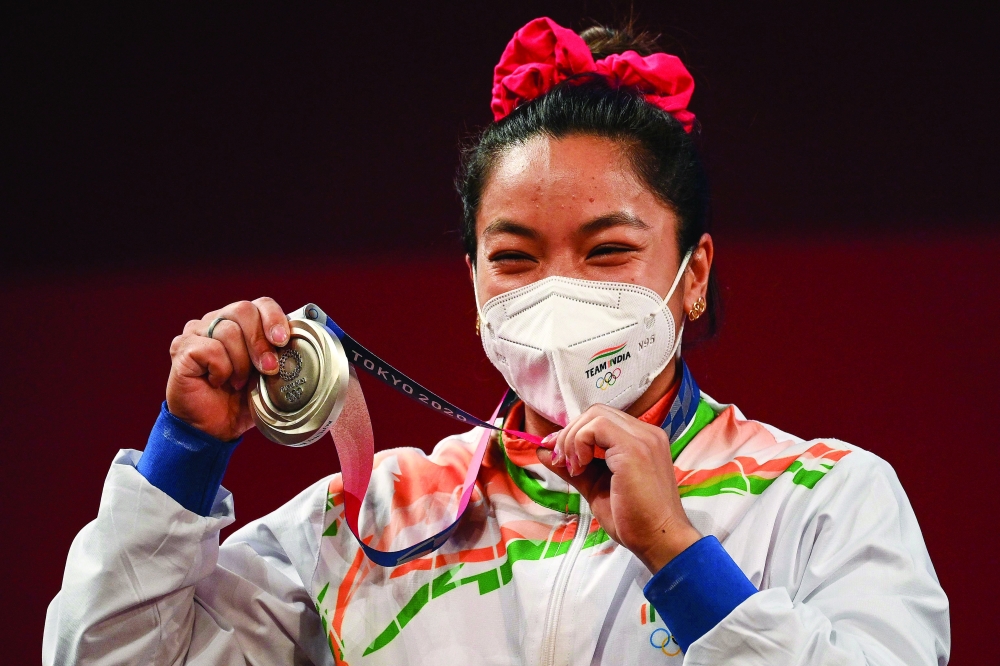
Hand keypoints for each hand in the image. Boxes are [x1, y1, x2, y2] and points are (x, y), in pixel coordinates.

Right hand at [166, 298, 289, 440]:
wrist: (213, 428)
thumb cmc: (240, 400)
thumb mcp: (268, 376)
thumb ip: (278, 355)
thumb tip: (295, 344)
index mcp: (241, 323)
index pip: (261, 304)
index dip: (274, 318)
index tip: (282, 341)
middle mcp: (216, 320)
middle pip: (243, 310)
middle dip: (260, 342)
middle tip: (267, 368)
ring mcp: (196, 332)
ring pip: (227, 331)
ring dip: (240, 363)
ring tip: (237, 382)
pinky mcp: (182, 347)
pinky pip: (210, 349)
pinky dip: (221, 369)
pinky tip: (217, 381)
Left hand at [536, 404, 700, 572]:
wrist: (659, 541)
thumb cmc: (633, 519)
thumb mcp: (595, 487)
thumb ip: (573, 467)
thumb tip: (543, 452)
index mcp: (642, 440)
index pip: (601, 419)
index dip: (574, 433)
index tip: (558, 456)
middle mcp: (646, 433)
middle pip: (595, 412)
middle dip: (570, 434)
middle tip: (562, 463)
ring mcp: (643, 438)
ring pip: (595, 415)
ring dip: (573, 439)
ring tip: (574, 468)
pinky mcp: (634, 448)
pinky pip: (597, 426)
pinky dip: (580, 442)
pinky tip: (581, 467)